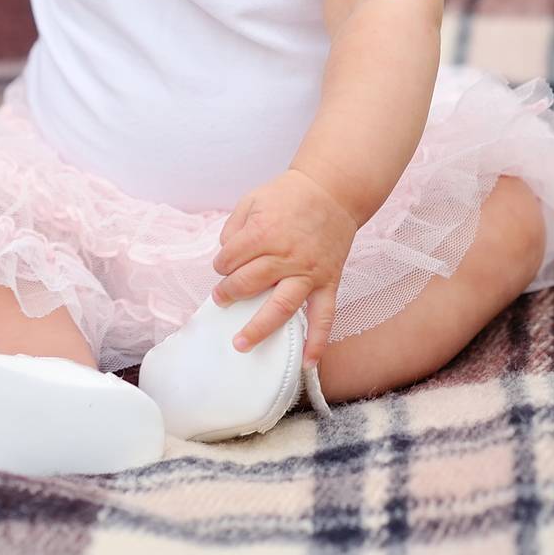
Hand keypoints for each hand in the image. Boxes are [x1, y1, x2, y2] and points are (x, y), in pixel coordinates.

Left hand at [210, 168, 359, 367]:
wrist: (333, 191)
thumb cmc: (290, 195)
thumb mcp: (252, 199)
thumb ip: (234, 227)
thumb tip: (225, 254)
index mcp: (265, 231)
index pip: (230, 258)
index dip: (221, 264)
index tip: (223, 265)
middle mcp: (287, 255)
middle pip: (249, 283)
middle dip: (229, 293)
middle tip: (221, 298)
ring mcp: (309, 272)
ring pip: (281, 306)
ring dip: (258, 328)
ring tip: (240, 343)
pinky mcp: (328, 282)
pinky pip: (324, 317)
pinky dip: (317, 342)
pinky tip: (307, 363)